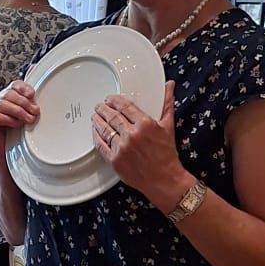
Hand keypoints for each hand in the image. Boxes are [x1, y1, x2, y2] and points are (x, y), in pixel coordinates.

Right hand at [0, 80, 38, 155]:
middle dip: (24, 102)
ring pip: (1, 104)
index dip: (23, 88)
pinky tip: (17, 124)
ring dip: (18, 111)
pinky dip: (9, 119)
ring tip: (28, 119)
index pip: (13, 86)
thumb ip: (28, 108)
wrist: (7, 154)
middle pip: (8, 94)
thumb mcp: (25, 118)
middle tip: (35, 112)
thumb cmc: (16, 136)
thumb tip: (37, 103)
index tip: (33, 95)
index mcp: (5, 98)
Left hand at [92, 83, 188, 207]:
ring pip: (104, 129)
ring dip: (97, 120)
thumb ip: (167, 104)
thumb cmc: (167, 154)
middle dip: (103, 109)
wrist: (164, 180)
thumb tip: (169, 86)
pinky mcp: (115, 161)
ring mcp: (122, 148)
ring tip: (94, 116)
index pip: (124, 106)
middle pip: (112, 116)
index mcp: (145, 124)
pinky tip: (95, 132)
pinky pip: (101, 146)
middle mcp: (132, 135)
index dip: (114, 100)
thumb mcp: (168, 126)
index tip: (110, 98)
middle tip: (99, 106)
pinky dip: (96, 137)